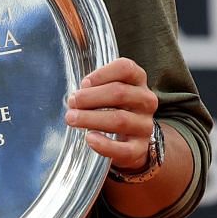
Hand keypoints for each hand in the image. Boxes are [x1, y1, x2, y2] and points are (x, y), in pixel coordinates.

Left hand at [68, 57, 159, 172]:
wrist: (131, 139)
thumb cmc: (113, 107)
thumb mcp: (108, 90)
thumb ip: (94, 87)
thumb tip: (76, 97)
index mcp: (138, 81)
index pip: (126, 68)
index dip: (102, 74)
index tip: (83, 83)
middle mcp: (145, 101)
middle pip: (119, 93)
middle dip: (90, 97)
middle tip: (71, 102)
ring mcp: (144, 125)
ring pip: (119, 119)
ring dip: (91, 118)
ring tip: (71, 118)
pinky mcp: (140, 148)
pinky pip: (124, 149)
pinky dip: (105, 145)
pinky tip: (89, 139)